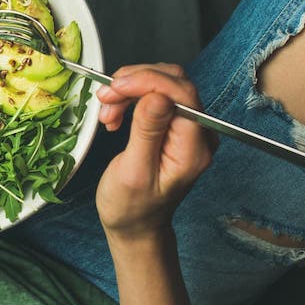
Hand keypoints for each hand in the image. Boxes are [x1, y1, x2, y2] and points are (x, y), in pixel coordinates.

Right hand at [95, 64, 215, 241]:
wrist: (135, 223)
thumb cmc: (132, 207)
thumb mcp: (134, 172)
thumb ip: (148, 132)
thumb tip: (158, 96)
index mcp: (193, 149)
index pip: (182, 94)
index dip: (147, 81)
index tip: (115, 87)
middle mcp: (198, 134)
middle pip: (173, 82)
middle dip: (134, 83)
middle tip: (105, 98)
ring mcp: (188, 127)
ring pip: (162, 83)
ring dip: (129, 89)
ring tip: (107, 111)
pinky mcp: (174, 123)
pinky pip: (155, 94)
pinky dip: (131, 96)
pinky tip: (116, 113)